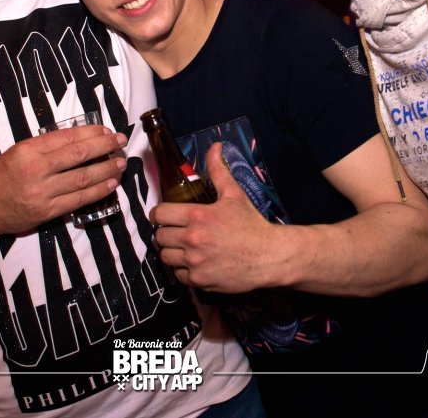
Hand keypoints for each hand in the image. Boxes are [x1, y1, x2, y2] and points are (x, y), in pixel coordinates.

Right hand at [0, 124, 126, 236]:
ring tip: (121, 163)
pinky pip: (79, 200)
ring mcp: (42, 192)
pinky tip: (110, 184)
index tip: (107, 130)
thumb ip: (44, 147)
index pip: (68, 137)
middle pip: (79, 154)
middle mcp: (36, 169)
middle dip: (105, 146)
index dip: (92, 132)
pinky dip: (98, 191)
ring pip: (83, 178)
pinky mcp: (47, 212)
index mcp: (28, 150)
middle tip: (121, 141)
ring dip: (107, 169)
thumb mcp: (16, 152)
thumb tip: (78, 140)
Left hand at [150, 144, 277, 292]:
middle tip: (177, 231)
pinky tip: (195, 262)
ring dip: (172, 251)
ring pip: (165, 256)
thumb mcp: (234, 194)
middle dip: (166, 232)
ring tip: (185, 247)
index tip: (165, 216)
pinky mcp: (200, 280)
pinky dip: (184, 270)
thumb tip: (215, 146)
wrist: (269, 256)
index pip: (158, 214)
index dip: (158, 214)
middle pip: (159, 236)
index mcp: (198, 216)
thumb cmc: (251, 224)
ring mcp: (195, 262)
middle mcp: (193, 239)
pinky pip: (179, 275)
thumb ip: (218, 170)